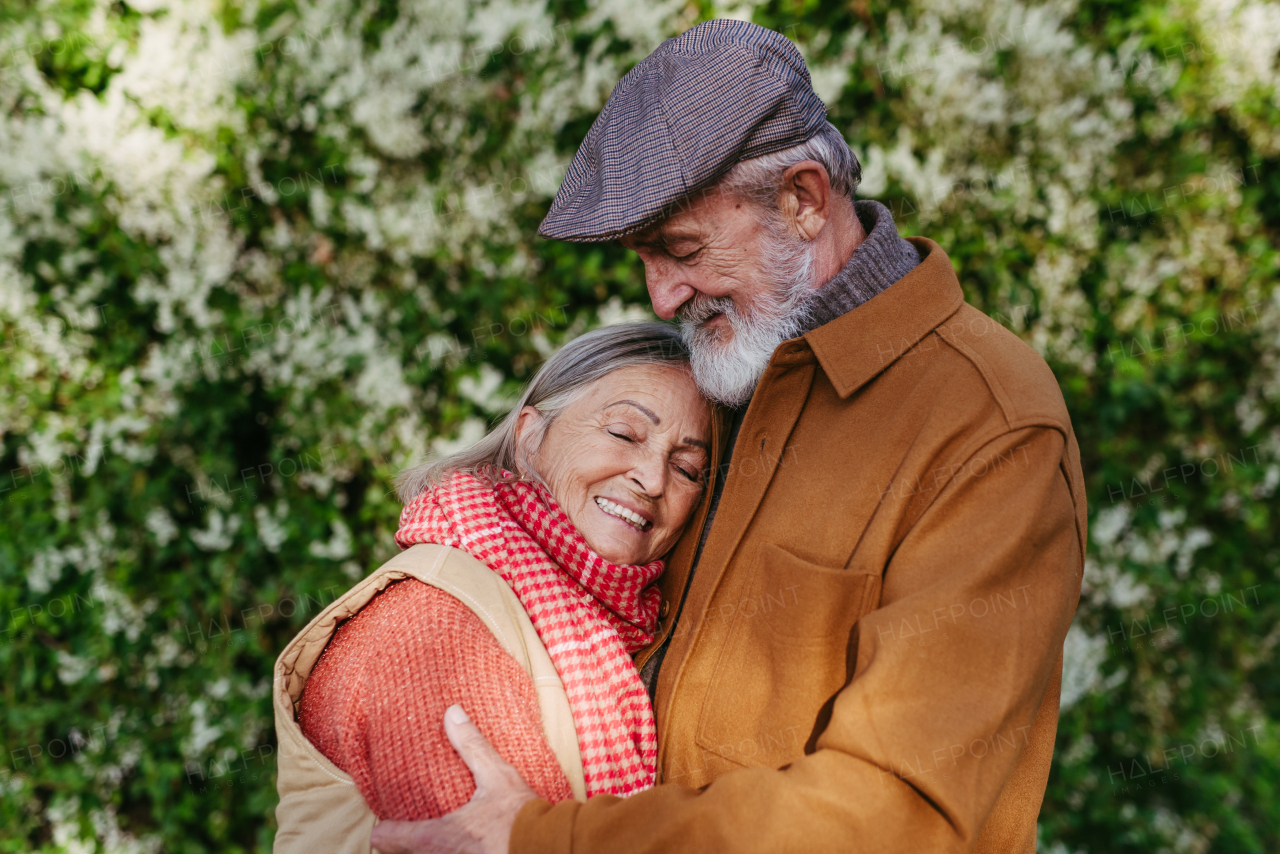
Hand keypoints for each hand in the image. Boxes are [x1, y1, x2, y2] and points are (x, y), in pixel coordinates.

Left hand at [370, 704, 540, 853]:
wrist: (551, 848)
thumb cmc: (522, 817)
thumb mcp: (498, 776)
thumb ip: (472, 746)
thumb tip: (451, 713)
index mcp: (440, 836)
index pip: (388, 839)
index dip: (384, 830)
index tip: (387, 824)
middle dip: (401, 846)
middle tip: (406, 831)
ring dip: (422, 853)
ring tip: (429, 842)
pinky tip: (457, 849)